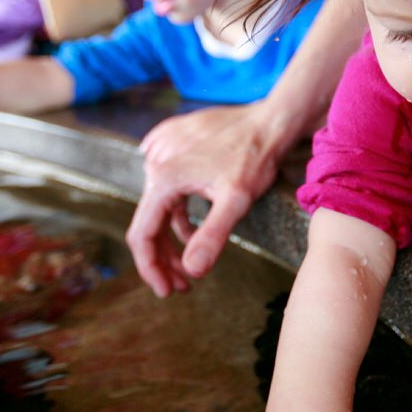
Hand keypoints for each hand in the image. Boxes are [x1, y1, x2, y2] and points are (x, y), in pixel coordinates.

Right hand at [126, 103, 283, 296]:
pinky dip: (178, 215)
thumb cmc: (255, 157)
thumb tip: (191, 271)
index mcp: (164, 178)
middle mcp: (156, 163)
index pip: (142, 234)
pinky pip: (169, 190)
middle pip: (149, 222)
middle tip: (181, 287)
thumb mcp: (236, 200)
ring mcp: (163, 152)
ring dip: (171, 239)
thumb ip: (211, 236)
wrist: (269, 120)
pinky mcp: (174, 148)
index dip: (150, 268)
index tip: (165, 291)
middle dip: (163, 259)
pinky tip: (193, 231)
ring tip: (188, 267)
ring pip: (160, 207)